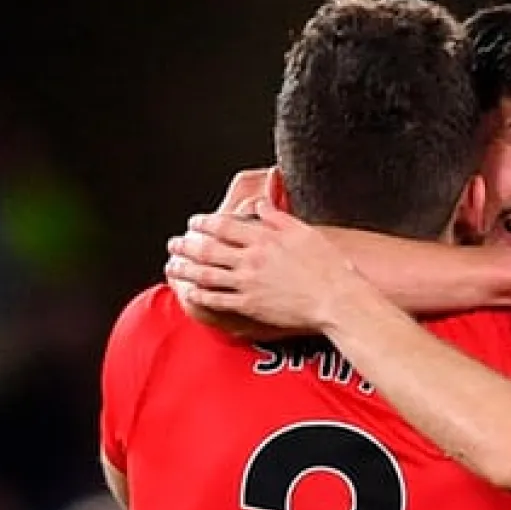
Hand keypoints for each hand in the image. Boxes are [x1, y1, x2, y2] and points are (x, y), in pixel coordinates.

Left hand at [165, 201, 358, 331]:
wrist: (337, 300)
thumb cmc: (328, 267)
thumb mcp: (304, 232)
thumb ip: (277, 216)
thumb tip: (260, 204)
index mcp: (264, 238)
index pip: (223, 226)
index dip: (203, 223)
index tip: (194, 222)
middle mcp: (252, 260)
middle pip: (208, 249)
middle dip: (186, 245)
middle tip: (175, 243)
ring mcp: (248, 284)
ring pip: (206, 275)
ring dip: (185, 269)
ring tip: (173, 266)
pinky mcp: (250, 306)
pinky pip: (218, 300)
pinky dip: (200, 295)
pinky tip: (190, 292)